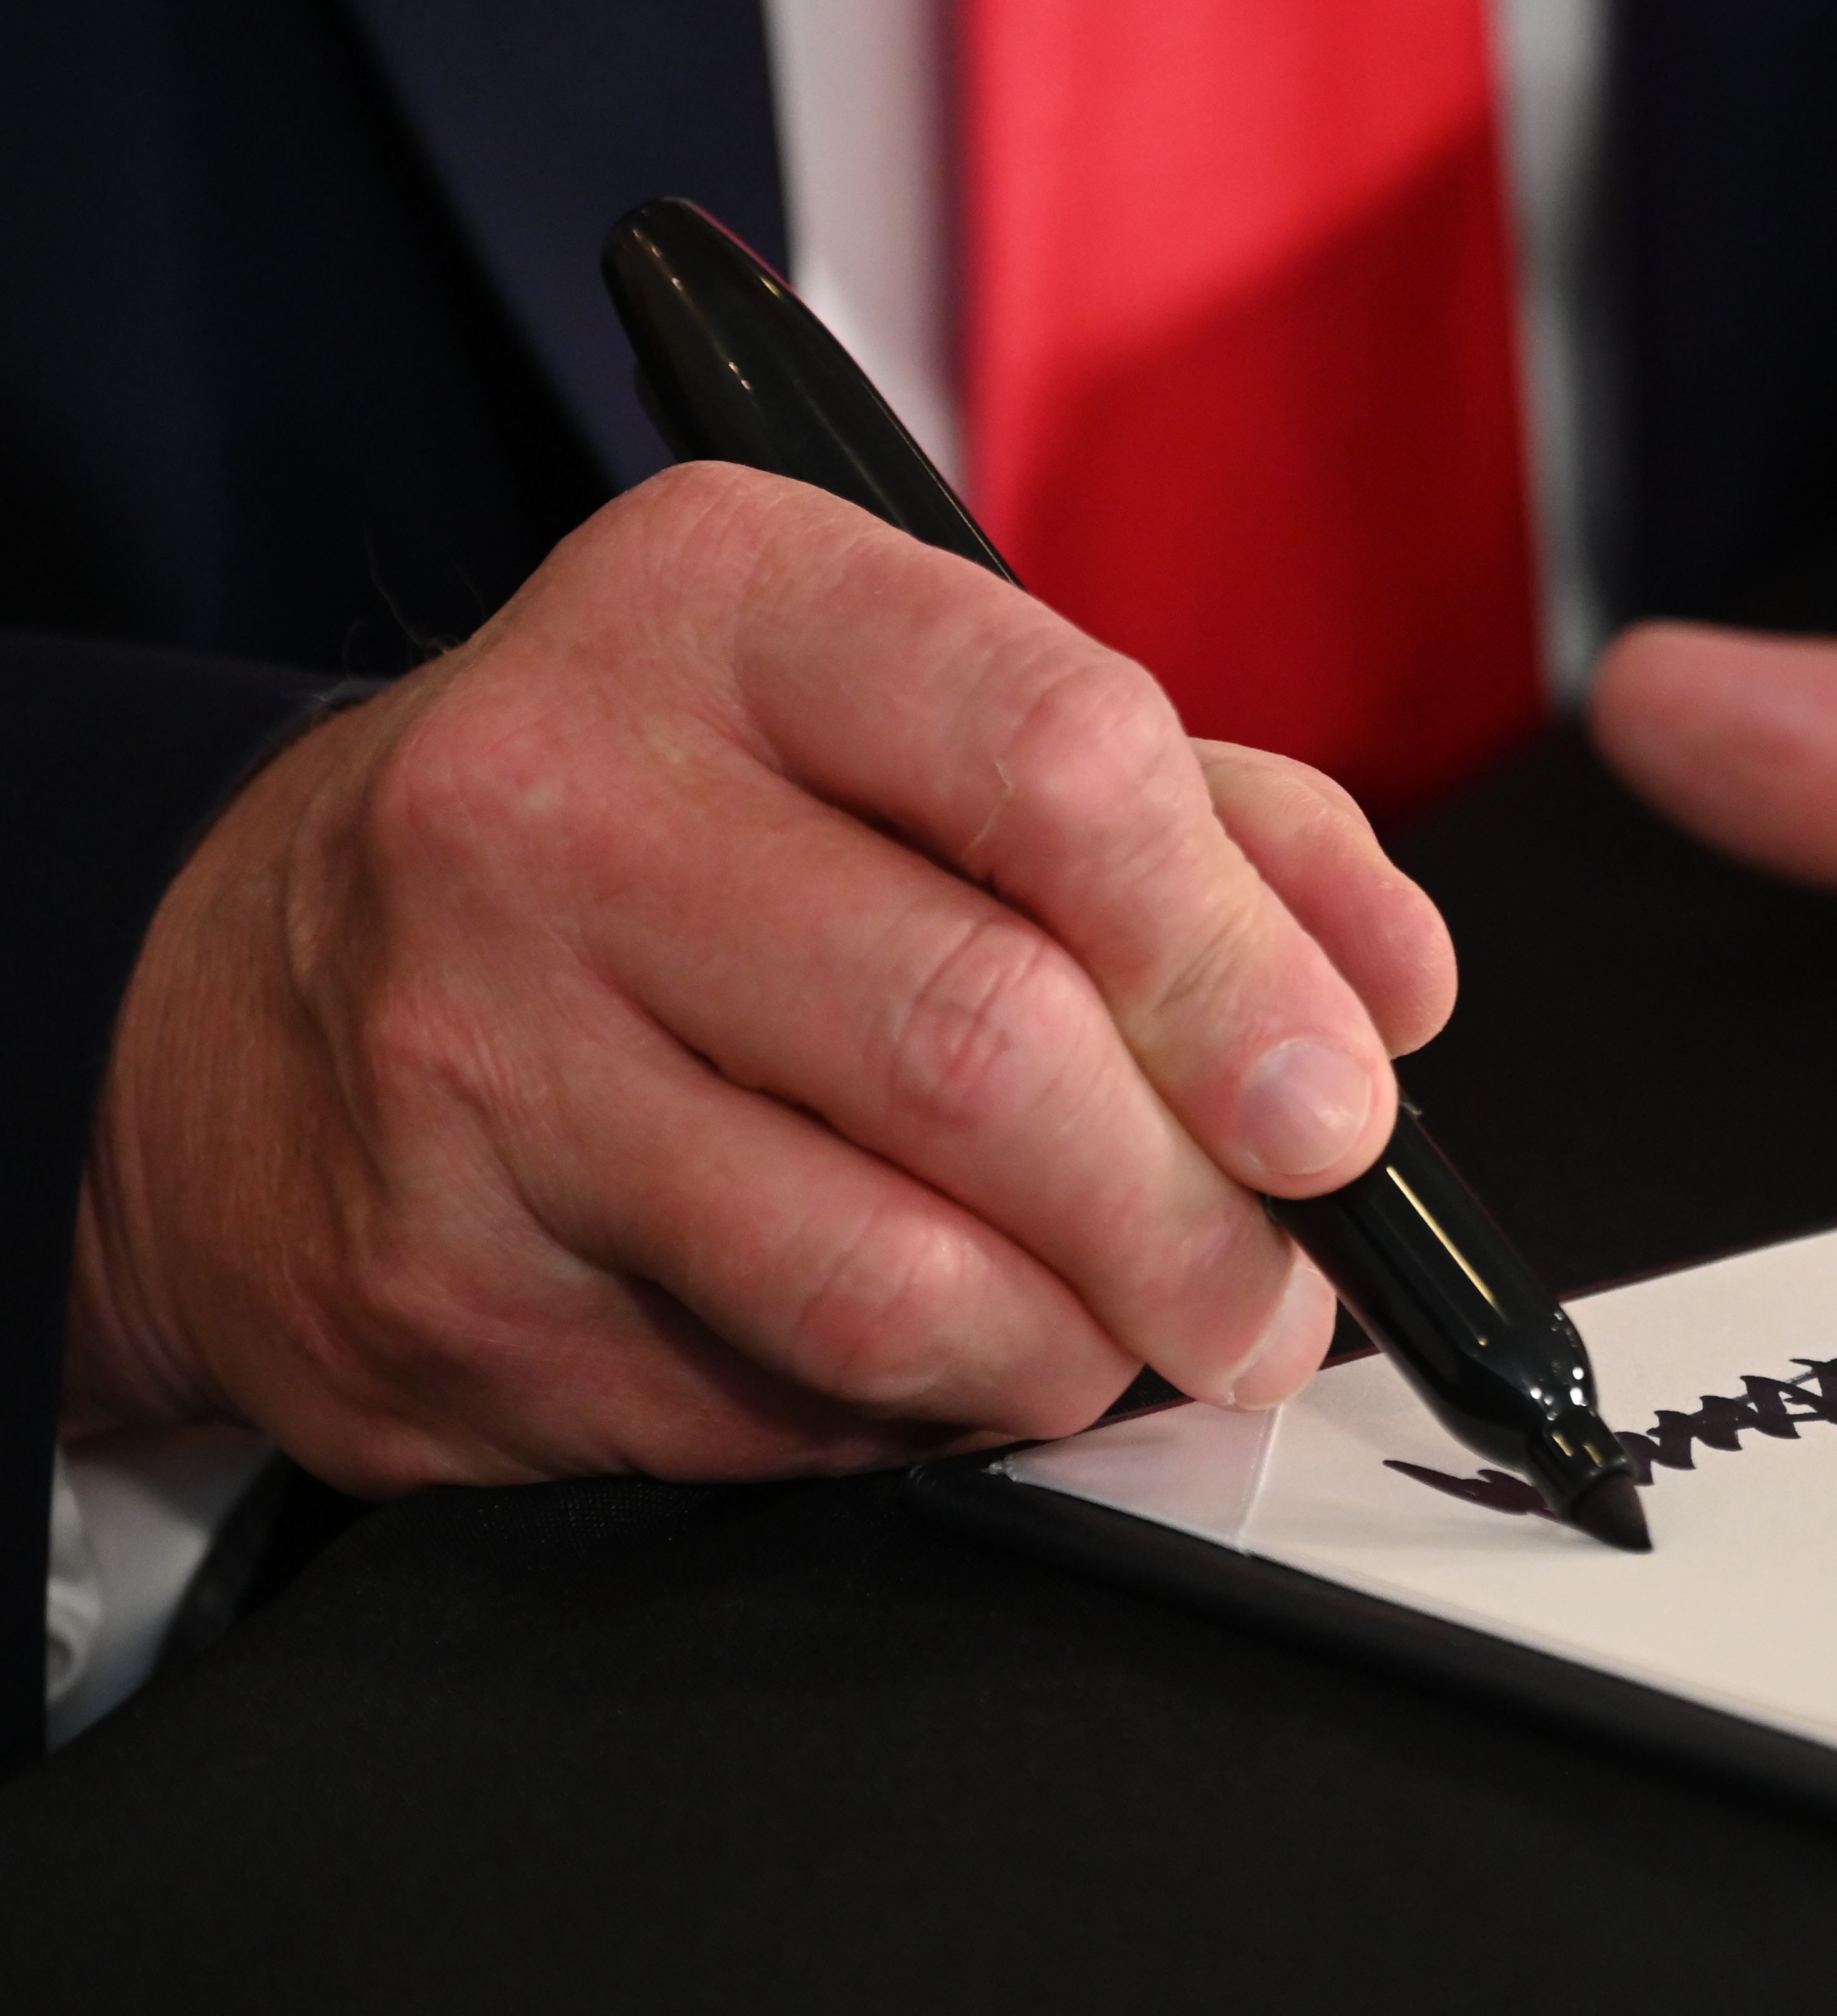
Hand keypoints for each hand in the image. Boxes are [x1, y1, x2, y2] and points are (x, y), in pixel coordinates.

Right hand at [65, 463, 1452, 1488]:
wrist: (263, 1001)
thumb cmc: (673, 851)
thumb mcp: (913, 742)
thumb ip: (1198, 827)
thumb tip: (1395, 986)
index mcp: (728, 605)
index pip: (1055, 757)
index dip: (1242, 963)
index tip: (1343, 1102)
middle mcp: (564, 801)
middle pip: (987, 1045)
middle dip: (1200, 1218)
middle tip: (1277, 1294)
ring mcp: (476, 1052)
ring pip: (891, 1272)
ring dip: (1079, 1348)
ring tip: (1130, 1337)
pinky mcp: (441, 1279)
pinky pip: (779, 1404)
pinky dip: (922, 1411)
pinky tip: (934, 1358)